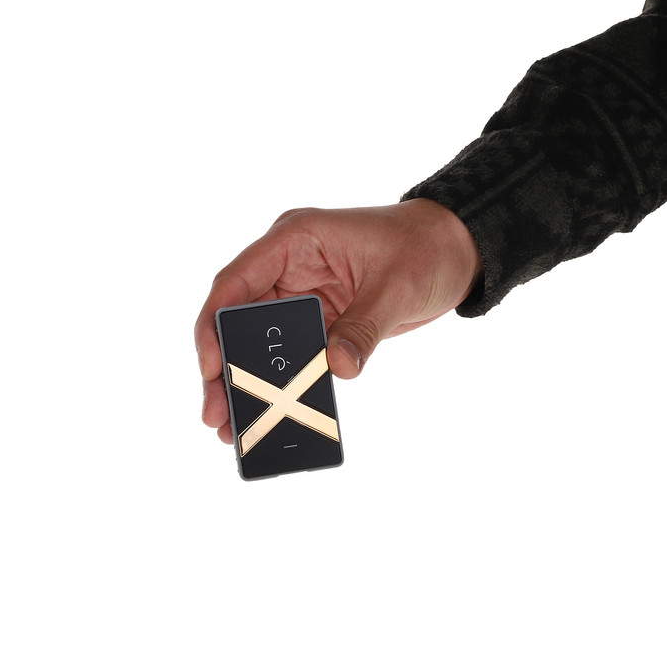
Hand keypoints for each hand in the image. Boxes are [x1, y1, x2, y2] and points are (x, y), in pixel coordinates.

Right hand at [194, 198, 482, 442]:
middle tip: (216, 414)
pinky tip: (272, 410)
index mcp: (295, 240)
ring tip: (234, 426)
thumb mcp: (397, 286)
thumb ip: (363, 328)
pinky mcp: (317, 317)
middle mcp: (287, 266)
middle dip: (224, 366)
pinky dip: (278, 381)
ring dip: (246, 381)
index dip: (214, 325)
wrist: (456, 249)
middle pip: (237, 318)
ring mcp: (299, 293)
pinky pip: (288, 352)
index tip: (210, 367)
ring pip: (256, 341)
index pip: (236, 282)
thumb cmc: (426, 247)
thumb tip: (337, 369)